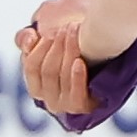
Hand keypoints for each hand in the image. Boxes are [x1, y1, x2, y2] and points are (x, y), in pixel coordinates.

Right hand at [18, 0, 97, 117]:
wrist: (109, 56)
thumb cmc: (76, 45)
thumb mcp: (48, 38)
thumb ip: (28, 38)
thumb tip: (29, 38)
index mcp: (37, 84)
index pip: (31, 66)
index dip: (38, 48)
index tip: (48, 31)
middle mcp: (48, 98)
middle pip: (47, 70)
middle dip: (57, 46)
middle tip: (68, 27)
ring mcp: (65, 105)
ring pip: (61, 78)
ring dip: (68, 53)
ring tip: (77, 34)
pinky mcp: (83, 108)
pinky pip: (75, 96)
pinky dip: (76, 78)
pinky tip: (80, 62)